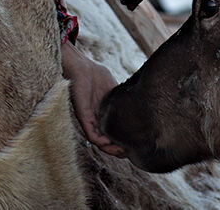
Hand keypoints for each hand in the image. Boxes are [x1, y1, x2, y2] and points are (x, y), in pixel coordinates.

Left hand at [61, 41, 126, 157]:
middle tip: (129, 153)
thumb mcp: (114, 89)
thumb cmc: (95, 75)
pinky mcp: (83, 116)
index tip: (134, 145)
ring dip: (110, 149)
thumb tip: (137, 106)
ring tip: (122, 152)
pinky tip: (109, 142)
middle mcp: (95, 120)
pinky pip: (91, 134)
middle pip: (106, 142)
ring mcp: (89, 120)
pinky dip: (101, 141)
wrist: (81, 66)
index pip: (113, 134)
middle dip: (118, 150)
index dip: (123, 141)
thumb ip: (121, 100)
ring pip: (99, 142)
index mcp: (103, 115)